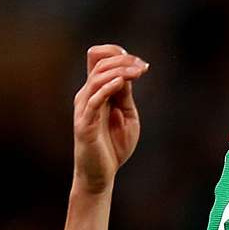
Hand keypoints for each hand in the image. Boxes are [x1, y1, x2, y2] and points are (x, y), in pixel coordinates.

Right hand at [73, 44, 148, 193]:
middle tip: (144, 67)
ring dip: (119, 71)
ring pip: (96, 78)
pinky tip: (121, 82)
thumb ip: (125, 96)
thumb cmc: (113, 146)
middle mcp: (87, 96)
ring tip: (137, 72)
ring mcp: (84, 109)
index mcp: (96, 93)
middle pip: (99, 64)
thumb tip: (127, 74)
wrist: (100, 175)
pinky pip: (93, 101)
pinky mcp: (85, 124)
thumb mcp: (127, 116)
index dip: (117, 54)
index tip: (140, 63)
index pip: (98, 60)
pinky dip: (107, 88)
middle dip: (123, 61)